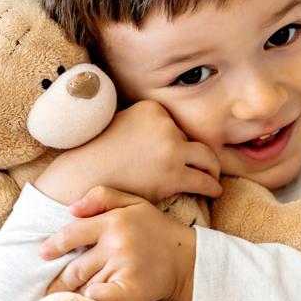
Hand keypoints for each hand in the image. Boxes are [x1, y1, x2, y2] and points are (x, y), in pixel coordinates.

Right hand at [34, 100, 222, 204]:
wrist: (84, 177)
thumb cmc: (98, 155)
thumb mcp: (121, 123)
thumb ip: (144, 124)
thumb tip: (162, 134)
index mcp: (153, 108)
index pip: (177, 124)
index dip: (178, 141)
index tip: (180, 152)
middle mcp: (166, 125)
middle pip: (193, 139)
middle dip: (201, 153)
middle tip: (210, 164)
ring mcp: (172, 149)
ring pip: (207, 158)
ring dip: (213, 169)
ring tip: (214, 177)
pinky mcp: (173, 175)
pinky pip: (204, 181)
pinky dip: (213, 186)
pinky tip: (215, 191)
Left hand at [41, 186, 195, 300]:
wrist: (187, 259)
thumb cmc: (156, 230)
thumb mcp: (134, 203)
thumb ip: (102, 197)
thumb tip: (71, 209)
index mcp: (113, 222)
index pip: (72, 234)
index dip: (53, 245)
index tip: (43, 254)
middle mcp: (116, 244)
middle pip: (75, 267)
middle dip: (62, 279)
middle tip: (52, 287)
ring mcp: (124, 268)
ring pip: (86, 284)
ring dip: (80, 290)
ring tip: (77, 295)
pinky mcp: (130, 291)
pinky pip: (98, 297)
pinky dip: (94, 300)